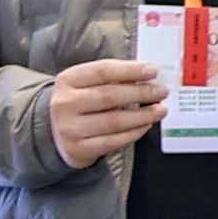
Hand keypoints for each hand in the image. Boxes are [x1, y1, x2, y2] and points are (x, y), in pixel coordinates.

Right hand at [44, 57, 171, 170]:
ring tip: (160, 110)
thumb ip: (112, 78)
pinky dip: (134, 133)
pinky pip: (114, 141)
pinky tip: (146, 125)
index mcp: (67, 80)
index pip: (102, 71)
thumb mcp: (86, 84)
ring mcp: (70, 128)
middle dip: (141, 93)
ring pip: (114, 121)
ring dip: (143, 115)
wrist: (56, 133)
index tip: (152, 71)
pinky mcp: (80, 148)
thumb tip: (146, 77)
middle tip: (161, 92)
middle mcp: (65, 104)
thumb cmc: (80, 104)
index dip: (130, 70)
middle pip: (110, 96)